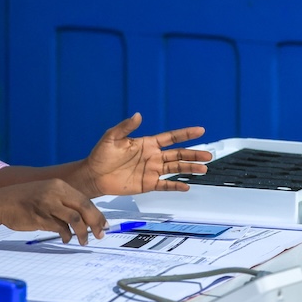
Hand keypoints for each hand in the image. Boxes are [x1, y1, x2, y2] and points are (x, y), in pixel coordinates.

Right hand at [0, 178, 106, 244]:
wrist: (1, 202)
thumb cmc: (25, 200)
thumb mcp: (47, 194)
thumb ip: (64, 203)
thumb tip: (84, 218)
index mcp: (59, 185)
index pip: (85, 200)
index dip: (97, 214)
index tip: (104, 225)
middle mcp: (56, 192)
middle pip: (84, 208)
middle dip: (95, 223)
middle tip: (100, 234)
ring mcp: (48, 204)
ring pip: (75, 220)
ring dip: (83, 233)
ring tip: (84, 241)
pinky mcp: (40, 217)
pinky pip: (60, 228)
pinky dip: (67, 235)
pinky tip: (66, 239)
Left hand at [79, 113, 209, 195]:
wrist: (93, 176)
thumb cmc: (101, 155)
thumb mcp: (112, 137)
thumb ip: (126, 127)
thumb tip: (138, 115)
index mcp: (147, 143)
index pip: (171, 137)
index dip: (186, 134)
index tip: (200, 130)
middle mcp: (153, 156)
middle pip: (178, 154)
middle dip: (193, 154)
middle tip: (208, 155)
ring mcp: (151, 171)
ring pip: (175, 169)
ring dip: (190, 169)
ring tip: (204, 169)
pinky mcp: (147, 184)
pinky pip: (165, 185)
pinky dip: (176, 186)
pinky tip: (187, 186)